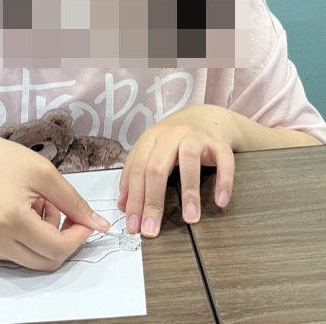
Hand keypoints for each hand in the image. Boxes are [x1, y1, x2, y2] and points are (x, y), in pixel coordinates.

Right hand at [0, 129, 110, 270]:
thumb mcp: (41, 171)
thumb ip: (73, 201)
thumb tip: (99, 225)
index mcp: (11, 219)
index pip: (58, 248)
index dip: (78, 236)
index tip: (83, 218)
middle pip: (46, 261)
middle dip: (61, 237)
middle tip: (56, 207)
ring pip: (31, 260)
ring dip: (43, 237)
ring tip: (33, 205)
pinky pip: (14, 255)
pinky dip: (24, 238)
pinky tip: (15, 211)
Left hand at [117, 104, 239, 237]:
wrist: (206, 118)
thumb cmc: (174, 140)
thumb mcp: (150, 151)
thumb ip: (135, 174)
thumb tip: (123, 205)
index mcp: (151, 138)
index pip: (137, 170)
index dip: (134, 199)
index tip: (133, 225)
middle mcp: (171, 135)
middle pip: (157, 168)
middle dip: (153, 202)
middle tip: (152, 230)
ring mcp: (196, 137)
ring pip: (190, 161)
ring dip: (189, 192)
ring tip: (190, 219)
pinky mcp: (219, 143)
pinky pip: (224, 161)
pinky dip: (224, 181)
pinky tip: (220, 201)